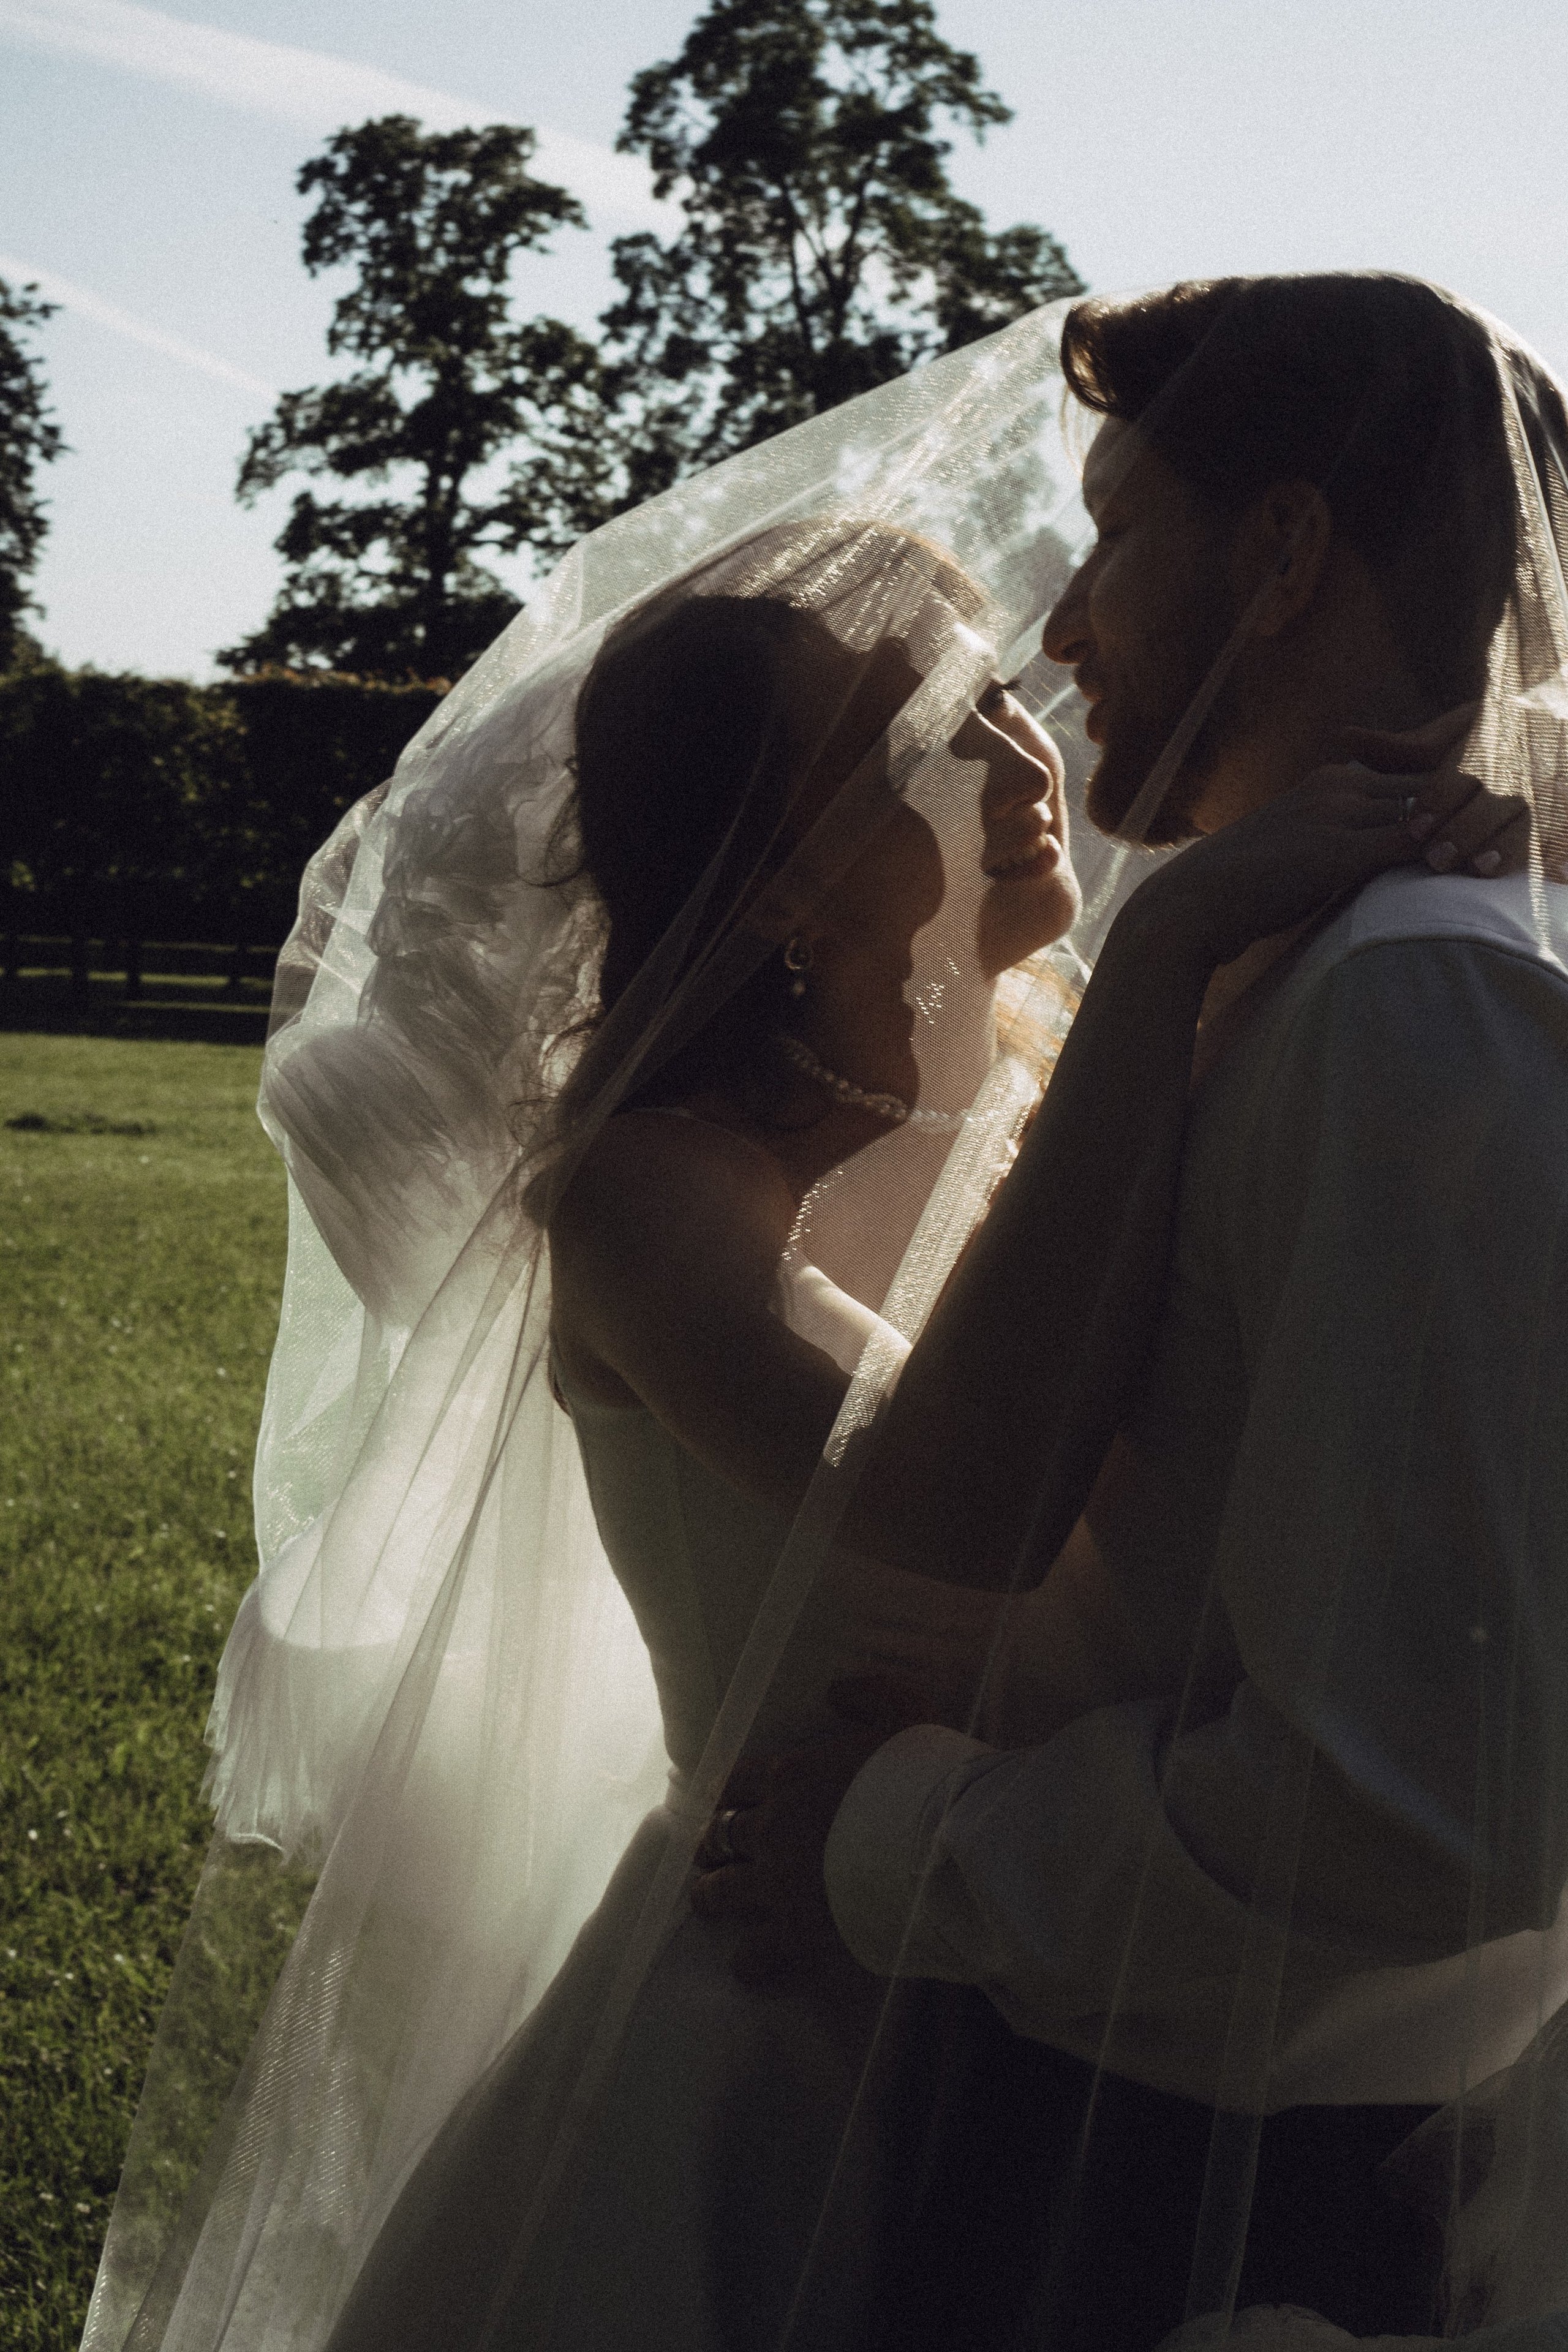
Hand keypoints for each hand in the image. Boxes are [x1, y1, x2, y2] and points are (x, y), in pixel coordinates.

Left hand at [690, 1679, 933, 1990]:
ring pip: (719, 1892)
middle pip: (718, 1836)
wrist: (943, 1843)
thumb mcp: (904, 1713)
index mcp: (791, 1775)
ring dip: (712, 1895)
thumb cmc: (926, 1775)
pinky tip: (750, 1962)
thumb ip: (869, 1694)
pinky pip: (751, 1954)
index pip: (736, 1782)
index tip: (725, 1803)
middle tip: (712, 1853)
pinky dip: (749, 1959)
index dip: (728, 1794)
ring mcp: (777, 1884)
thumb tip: (836, 1688)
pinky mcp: (794, 1935)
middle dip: (712, 1845)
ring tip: (710, 1901)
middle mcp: (772, 1827)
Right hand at [1125, 705, 1525, 974]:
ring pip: (1430, 808)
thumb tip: (1377, 861)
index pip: (1414, 776)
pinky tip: (1465, 878)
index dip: (1450, 801)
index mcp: (1329, 780)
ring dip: (1465, 835)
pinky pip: (1410, 843)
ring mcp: (1336, 813)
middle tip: (1500, 846)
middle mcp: (1337, 785)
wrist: (1191, 906)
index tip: (1474, 827)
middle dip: (1470, 813)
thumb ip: (1339, 844)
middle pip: (1433, 783)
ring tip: (1494, 864)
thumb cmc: (1242, 891)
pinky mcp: (1335, 850)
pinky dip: (1445, 857)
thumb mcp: (1298, 852)